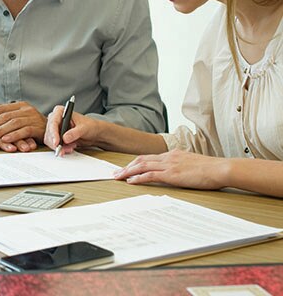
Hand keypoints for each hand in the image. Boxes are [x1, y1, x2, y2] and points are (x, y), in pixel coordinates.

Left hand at [0, 101, 44, 151]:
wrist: (53, 129)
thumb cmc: (33, 122)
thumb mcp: (17, 114)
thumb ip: (2, 109)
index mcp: (19, 105)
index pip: (0, 109)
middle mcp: (26, 109)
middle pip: (4, 116)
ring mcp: (32, 118)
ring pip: (12, 123)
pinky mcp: (38, 127)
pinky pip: (24, 131)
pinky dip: (13, 135)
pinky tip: (5, 140)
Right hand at [44, 107, 99, 154]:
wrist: (94, 132)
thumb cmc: (90, 126)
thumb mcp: (84, 128)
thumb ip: (74, 133)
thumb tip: (65, 138)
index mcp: (61, 112)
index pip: (53, 122)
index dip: (53, 133)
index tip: (56, 142)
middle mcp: (57, 119)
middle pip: (49, 131)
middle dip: (56, 142)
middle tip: (63, 149)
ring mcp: (56, 128)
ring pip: (50, 139)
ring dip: (59, 146)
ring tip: (70, 148)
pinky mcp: (58, 136)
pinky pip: (54, 144)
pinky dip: (60, 148)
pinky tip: (69, 148)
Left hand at [113, 150, 229, 189]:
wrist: (220, 168)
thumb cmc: (211, 169)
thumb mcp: (193, 164)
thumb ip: (182, 166)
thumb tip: (178, 172)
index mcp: (172, 154)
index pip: (149, 157)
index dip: (135, 162)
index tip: (127, 167)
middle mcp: (168, 157)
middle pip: (141, 159)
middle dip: (127, 166)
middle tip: (116, 173)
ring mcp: (169, 164)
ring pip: (142, 166)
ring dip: (128, 172)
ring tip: (118, 177)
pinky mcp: (171, 174)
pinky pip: (150, 175)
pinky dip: (138, 177)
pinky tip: (130, 181)